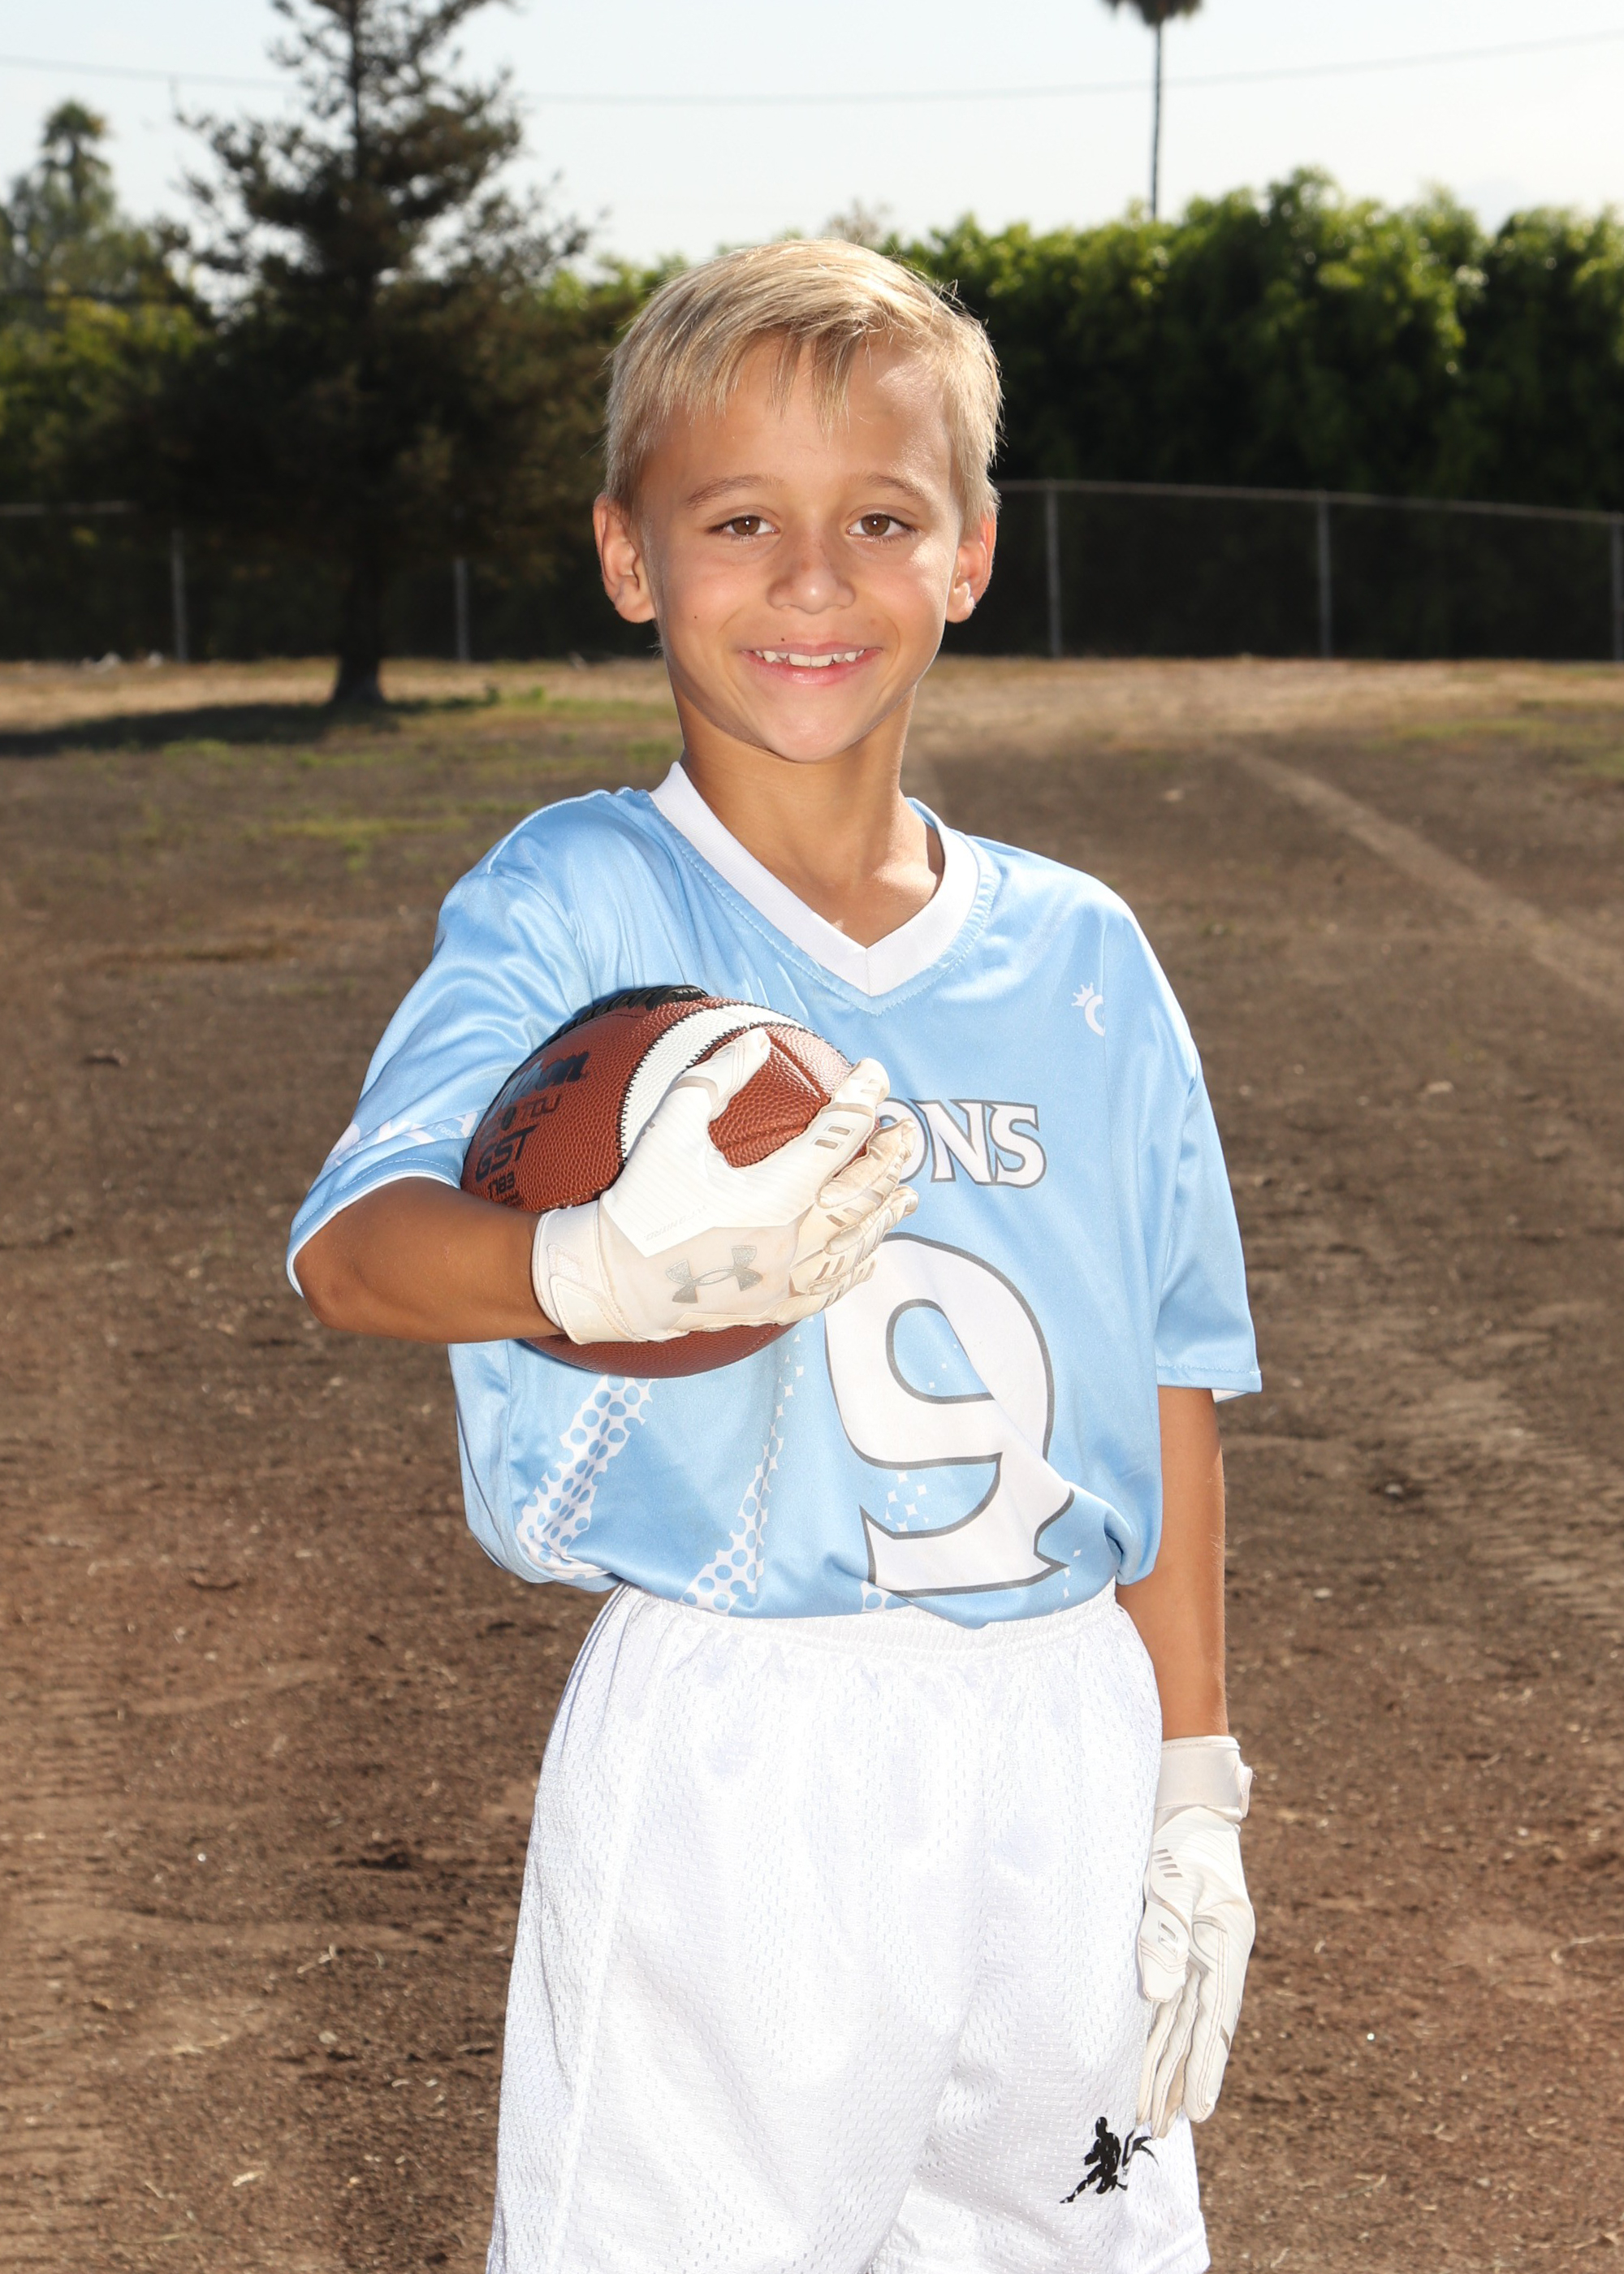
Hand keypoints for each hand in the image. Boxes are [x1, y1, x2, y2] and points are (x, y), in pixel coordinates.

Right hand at [532, 1026, 916, 1344]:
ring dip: (885, 1215)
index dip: (863, 1098)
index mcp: (768, 1195)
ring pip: (856, 1244)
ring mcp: (783, 1280)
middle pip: (862, 1194)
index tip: (874, 1074)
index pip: (837, 1136)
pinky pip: (829, 1289)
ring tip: (906, 1194)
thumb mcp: (668, 1126)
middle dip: (890, 1158)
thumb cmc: (637, 1200)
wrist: (609, 1282)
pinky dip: (856, 1268)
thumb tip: (756, 1038)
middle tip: (905, 1132)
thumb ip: (716, 1078)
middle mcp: (787, 1241)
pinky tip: (870, 1255)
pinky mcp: (772, 1308)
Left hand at [1137, 1736, 1254, 2136]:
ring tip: (1157, 2111)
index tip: (1195, 2113)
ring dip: (1169, 2065)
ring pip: (1182, 2021)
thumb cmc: (1180, 1837)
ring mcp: (1201, 1952)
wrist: (1186, 1798)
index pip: (1215, 2020)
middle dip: (1181, 2081)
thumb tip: (1154, 1999)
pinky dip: (1160, 2032)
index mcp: (1227, 1944)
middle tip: (1165, 2130)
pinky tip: (1153, 2059)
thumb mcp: (1169, 1884)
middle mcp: (1217, 1956)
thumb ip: (1161, 1939)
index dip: (1204, 2069)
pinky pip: (1170, 1998)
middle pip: (1197, 2031)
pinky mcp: (1181, 1943)